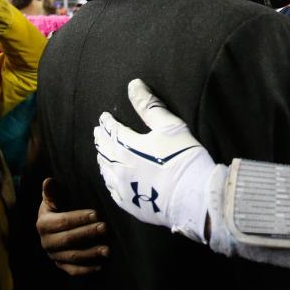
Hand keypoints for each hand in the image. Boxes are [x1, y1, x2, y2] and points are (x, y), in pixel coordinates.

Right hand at [36, 178, 109, 275]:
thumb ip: (52, 192)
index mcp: (44, 224)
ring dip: (90, 254)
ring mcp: (54, 255)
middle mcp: (46, 242)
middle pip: (68, 240)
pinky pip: (73, 270)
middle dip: (87, 234)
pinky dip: (86, 270)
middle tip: (105, 228)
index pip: (62, 222)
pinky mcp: (61, 265)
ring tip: (108, 250)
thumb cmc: (57, 208)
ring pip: (72, 256)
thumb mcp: (53, 199)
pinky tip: (101, 266)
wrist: (52, 227)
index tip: (96, 213)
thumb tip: (48, 180)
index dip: (79, 218)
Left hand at [95, 79, 217, 242]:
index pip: (112, 130)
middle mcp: (118, 167)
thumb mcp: (169, 126)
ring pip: (105, 170)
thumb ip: (149, 106)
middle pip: (104, 150)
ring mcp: (122, 188)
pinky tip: (111, 179)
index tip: (104, 117)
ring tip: (101, 154)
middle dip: (100, 139)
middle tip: (98, 132)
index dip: (107, 122)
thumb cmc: (183, 158)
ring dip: (102, 159)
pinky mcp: (130, 204)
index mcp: (126, 146)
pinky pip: (112, 190)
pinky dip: (109, 180)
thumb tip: (134, 84)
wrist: (192, 197)